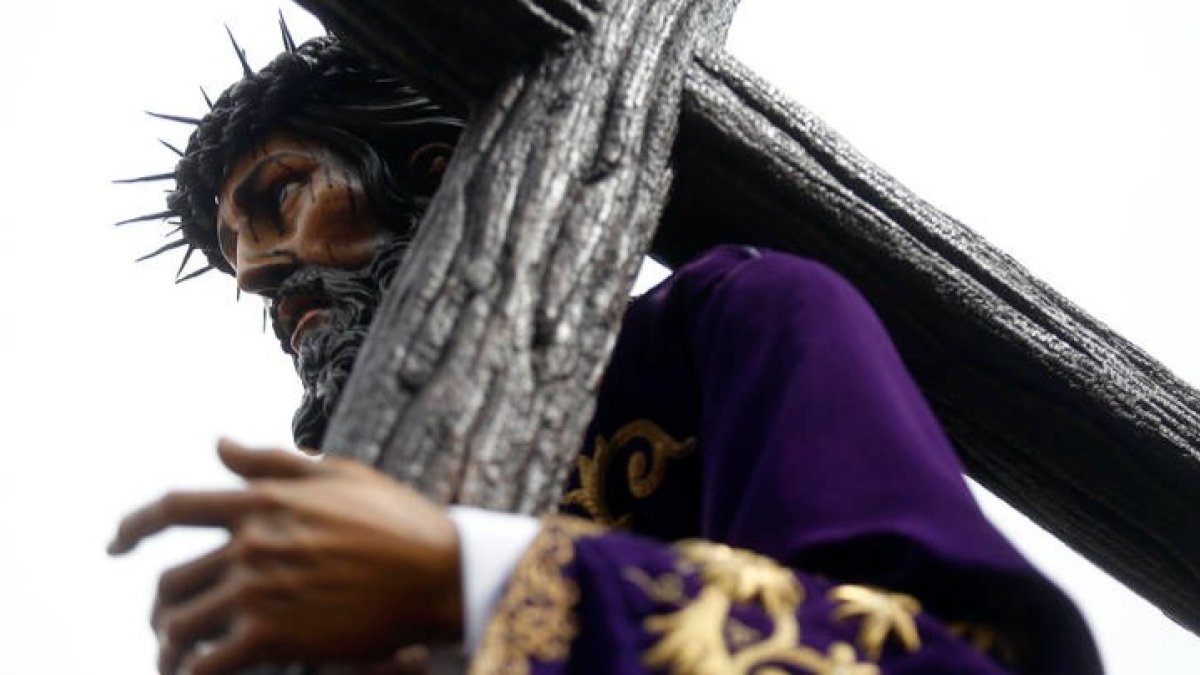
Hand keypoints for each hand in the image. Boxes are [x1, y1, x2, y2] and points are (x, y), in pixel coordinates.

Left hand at [108, 439, 461, 674]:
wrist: (441, 572)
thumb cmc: (398, 520)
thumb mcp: (339, 474)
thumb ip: (272, 461)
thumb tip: (218, 444)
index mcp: (263, 499)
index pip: (172, 507)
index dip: (132, 526)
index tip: (115, 544)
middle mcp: (252, 541)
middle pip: (169, 579)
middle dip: (160, 605)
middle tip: (165, 622)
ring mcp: (260, 590)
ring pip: (180, 624)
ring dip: (170, 645)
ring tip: (178, 659)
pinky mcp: (276, 636)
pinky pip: (207, 664)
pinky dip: (192, 674)